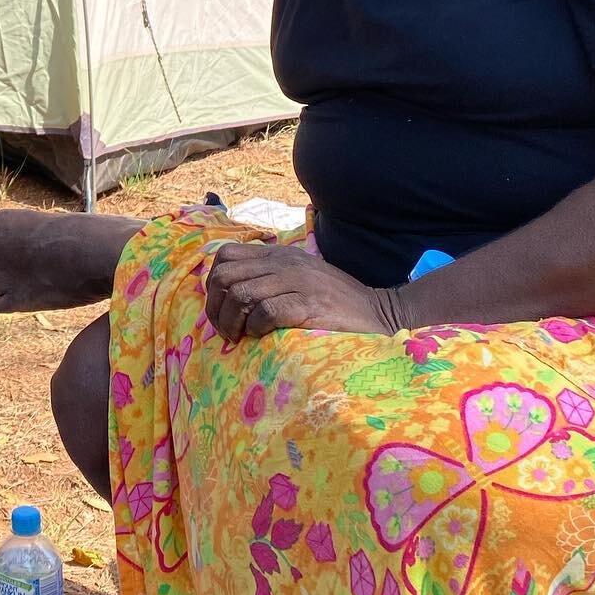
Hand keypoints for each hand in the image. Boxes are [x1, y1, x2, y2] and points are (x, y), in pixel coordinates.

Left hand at [205, 242, 399, 339]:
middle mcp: (285, 263)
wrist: (381, 314)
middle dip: (216, 307)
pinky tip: (261, 337)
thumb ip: (270, 280)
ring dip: (231, 322)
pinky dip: (254, 328)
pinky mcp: (309, 304)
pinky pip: (264, 311)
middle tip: (226, 332)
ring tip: (239, 339)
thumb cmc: (337, 305)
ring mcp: (297, 281)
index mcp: (279, 255)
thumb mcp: (300, 280)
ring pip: (239, 293)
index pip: (225, 256)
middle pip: (225, 275)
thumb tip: (229, 296)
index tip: (221, 310)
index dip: (213, 285)